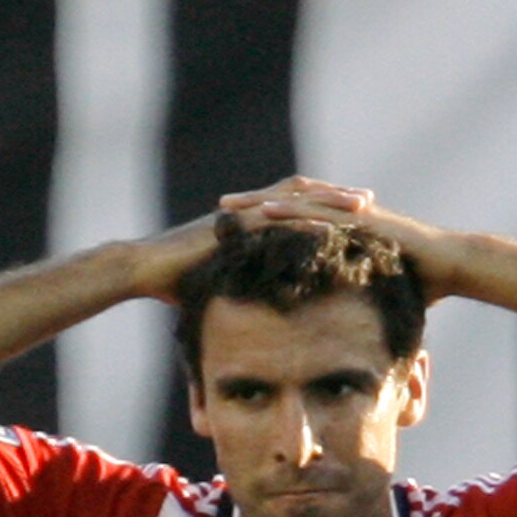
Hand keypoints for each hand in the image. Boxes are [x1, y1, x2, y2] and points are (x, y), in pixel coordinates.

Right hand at [124, 182, 382, 302]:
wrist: (145, 269)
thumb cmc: (173, 283)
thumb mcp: (216, 287)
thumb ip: (237, 292)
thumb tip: (247, 322)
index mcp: (249, 221)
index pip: (295, 207)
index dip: (324, 209)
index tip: (354, 218)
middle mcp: (250, 210)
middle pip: (303, 194)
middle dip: (337, 197)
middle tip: (371, 202)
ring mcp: (243, 213)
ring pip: (296, 198)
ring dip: (330, 199)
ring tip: (364, 205)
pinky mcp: (235, 223)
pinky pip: (276, 216)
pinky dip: (304, 217)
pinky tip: (329, 223)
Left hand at [217, 178, 463, 294]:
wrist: (451, 265)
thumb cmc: (420, 284)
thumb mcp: (375, 297)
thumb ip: (356, 306)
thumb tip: (345, 337)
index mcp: (342, 230)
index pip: (295, 222)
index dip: (264, 222)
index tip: (234, 226)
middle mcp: (344, 215)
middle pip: (289, 205)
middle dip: (253, 204)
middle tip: (219, 205)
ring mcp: (352, 213)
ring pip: (298, 203)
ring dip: (262, 202)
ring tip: (229, 205)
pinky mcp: (361, 218)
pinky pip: (319, 212)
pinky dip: (291, 211)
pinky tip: (265, 211)